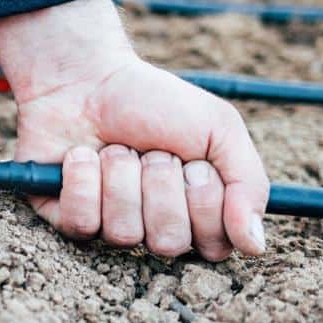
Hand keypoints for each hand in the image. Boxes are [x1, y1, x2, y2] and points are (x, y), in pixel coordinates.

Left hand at [0, 0, 268, 260]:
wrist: (87, 77)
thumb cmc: (156, 103)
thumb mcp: (219, 130)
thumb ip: (249, 185)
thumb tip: (256, 246)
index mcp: (195, 215)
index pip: (214, 245)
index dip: (205, 199)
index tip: (194, 161)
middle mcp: (153, 228)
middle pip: (169, 243)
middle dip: (161, 184)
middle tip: (153, 151)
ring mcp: (108, 226)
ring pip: (124, 233)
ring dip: (121, 177)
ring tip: (115, 148)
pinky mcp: (66, 218)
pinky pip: (82, 224)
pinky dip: (84, 180)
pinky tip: (82, 155)